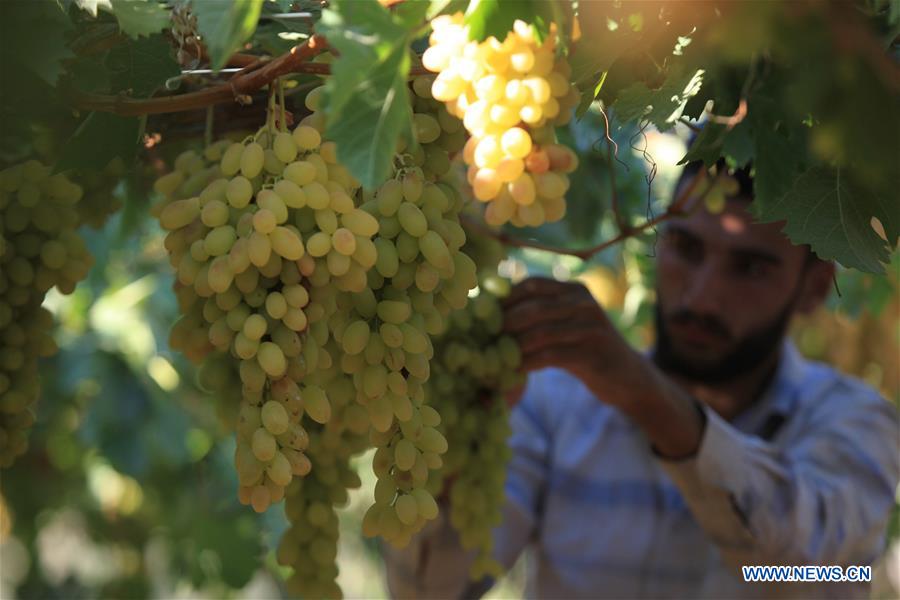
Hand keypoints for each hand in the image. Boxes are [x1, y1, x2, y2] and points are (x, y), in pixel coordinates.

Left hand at [502, 276, 704, 458]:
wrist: (628, 378)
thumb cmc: (587, 350)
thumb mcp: (567, 325)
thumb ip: (540, 314)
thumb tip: (492, 315)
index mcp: (575, 290)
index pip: (531, 284)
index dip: (505, 300)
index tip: (484, 318)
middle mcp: (584, 302)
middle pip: (532, 308)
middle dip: (504, 325)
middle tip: (483, 341)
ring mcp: (591, 326)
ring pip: (538, 332)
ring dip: (511, 347)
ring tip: (492, 359)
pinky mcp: (592, 353)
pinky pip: (550, 355)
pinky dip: (527, 363)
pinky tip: (513, 371)